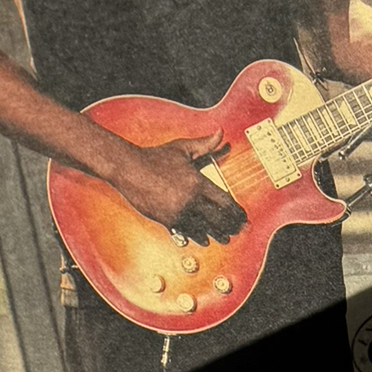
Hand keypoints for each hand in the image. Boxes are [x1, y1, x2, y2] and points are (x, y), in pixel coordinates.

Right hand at [106, 130, 246, 242]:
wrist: (128, 168)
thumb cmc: (155, 157)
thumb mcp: (182, 148)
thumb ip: (205, 144)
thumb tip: (221, 132)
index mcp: (198, 182)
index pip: (225, 202)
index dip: (237, 212)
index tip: (243, 216)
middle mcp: (191, 199)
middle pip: (219, 219)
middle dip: (231, 226)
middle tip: (238, 230)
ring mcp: (180, 211)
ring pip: (206, 229)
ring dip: (217, 235)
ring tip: (225, 238)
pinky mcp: (168, 220)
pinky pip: (188, 232)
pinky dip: (199, 236)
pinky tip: (205, 239)